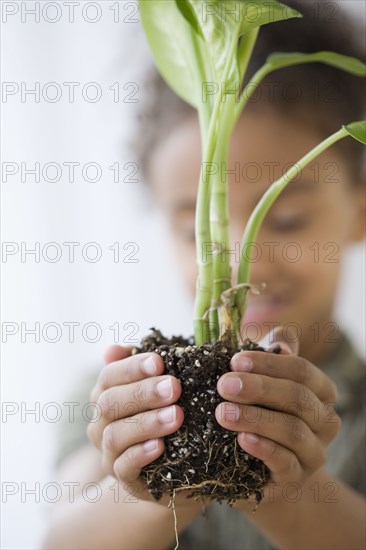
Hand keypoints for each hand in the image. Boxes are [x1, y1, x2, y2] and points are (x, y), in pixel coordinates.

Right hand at [87, 345, 185, 504]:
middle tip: (174, 387)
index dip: (132, 367)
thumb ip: (142, 367)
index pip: (109, 375)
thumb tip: (112, 350)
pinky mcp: (123, 478)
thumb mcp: (159, 386)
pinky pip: (124, 467)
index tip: (159, 361)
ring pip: (115, 435)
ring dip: (146, 423)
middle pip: (110, 403)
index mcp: (106, 394)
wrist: (176, 465)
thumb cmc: (167, 413)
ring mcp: (109, 452)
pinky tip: (160, 446)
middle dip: (143, 393)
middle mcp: (101, 422)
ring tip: (176, 416)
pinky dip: (140, 454)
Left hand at [215, 328, 340, 498]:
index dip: (268, 363)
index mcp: (320, 391)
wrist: (258, 466)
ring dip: (256, 418)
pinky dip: (264, 449)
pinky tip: (242, 439)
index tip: (234, 360)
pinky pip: (286, 463)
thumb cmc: (259, 411)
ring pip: (293, 431)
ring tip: (223, 412)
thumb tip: (282, 342)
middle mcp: (325, 420)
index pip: (301, 370)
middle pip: (298, 398)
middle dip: (259, 388)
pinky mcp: (297, 478)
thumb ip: (273, 355)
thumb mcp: (264, 380)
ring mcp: (314, 452)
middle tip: (223, 385)